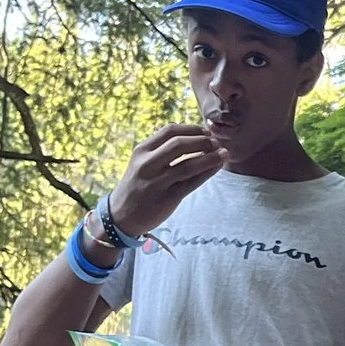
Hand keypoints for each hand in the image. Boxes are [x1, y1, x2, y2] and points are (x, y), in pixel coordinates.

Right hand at [105, 122, 226, 237]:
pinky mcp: (167, 198)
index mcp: (141, 151)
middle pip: (179, 144)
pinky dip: (207, 172)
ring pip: (188, 164)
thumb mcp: (142, 163)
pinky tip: (217, 167)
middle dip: (202, 140)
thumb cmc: (137, 186)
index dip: (191, 129)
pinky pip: (191, 182)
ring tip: (223, 153)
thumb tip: (192, 137)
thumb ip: (161, 150)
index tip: (206, 131)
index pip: (169, 131)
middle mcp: (147, 164)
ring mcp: (157, 182)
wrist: (120, 216)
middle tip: (216, 142)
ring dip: (210, 157)